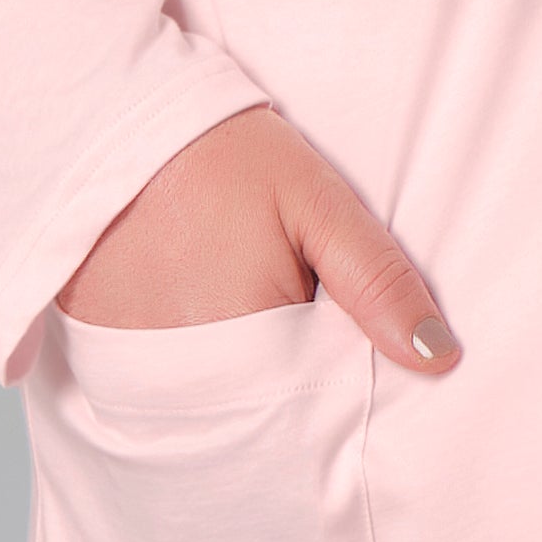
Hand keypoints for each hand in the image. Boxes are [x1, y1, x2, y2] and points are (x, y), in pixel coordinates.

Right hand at [55, 109, 462, 373]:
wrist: (100, 124)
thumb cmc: (214, 154)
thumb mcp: (313, 201)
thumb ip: (377, 280)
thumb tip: (441, 359)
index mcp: (252, 354)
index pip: (328, 405)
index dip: (350, 372)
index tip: (341, 322)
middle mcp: (191, 387)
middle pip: (276, 417)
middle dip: (300, 382)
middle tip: (289, 296)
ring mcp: (143, 384)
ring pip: (227, 409)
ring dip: (250, 381)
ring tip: (244, 302)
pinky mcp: (108, 371)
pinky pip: (175, 397)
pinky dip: (201, 374)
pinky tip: (205, 317)